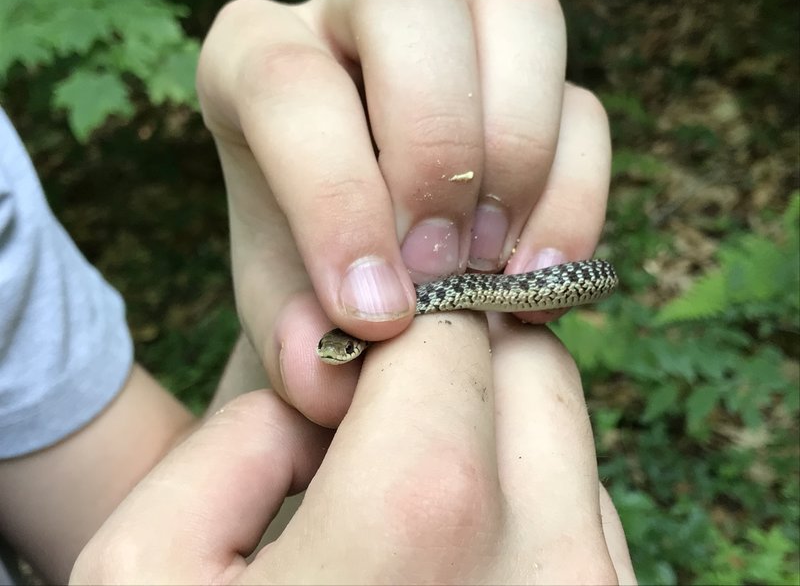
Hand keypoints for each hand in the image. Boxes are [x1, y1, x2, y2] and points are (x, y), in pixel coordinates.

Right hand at [71, 316, 634, 584]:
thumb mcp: (147, 567)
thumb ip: (243, 438)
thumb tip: (331, 396)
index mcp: (424, 525)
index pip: (452, 336)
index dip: (401, 329)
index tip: (362, 361)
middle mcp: (549, 573)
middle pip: (535, 373)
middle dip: (462, 365)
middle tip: (385, 417)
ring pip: (567, 444)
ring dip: (496, 437)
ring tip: (409, 506)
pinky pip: (583, 521)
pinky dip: (525, 507)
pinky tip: (449, 563)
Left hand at [196, 0, 610, 424]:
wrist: (366, 266)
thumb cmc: (306, 269)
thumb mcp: (281, 307)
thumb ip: (290, 342)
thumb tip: (327, 375)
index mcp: (257, 59)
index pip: (289, 84)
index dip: (337, 197)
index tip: (376, 313)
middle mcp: (357, 17)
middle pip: (411, 3)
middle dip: (438, 150)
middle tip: (443, 269)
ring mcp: (457, 33)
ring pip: (521, 15)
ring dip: (520, 154)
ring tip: (496, 270)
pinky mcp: (530, 86)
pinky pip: (582, 107)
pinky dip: (575, 198)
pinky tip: (536, 278)